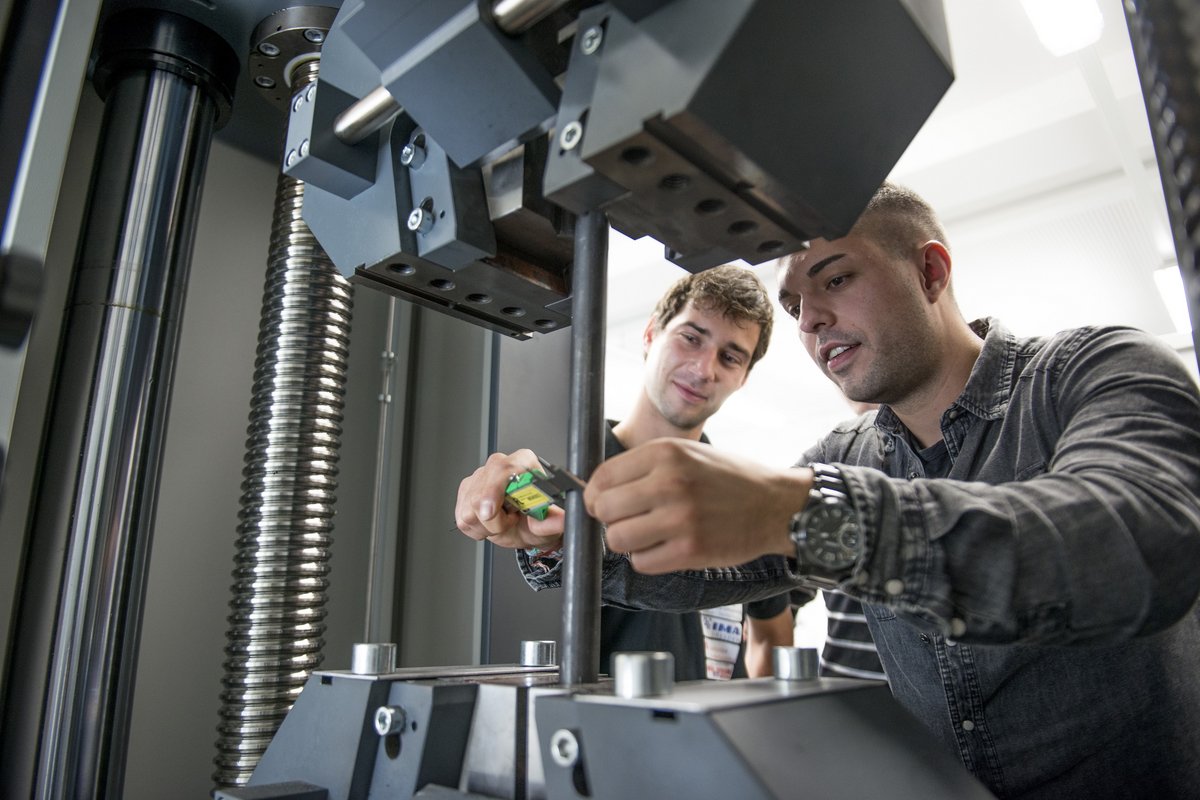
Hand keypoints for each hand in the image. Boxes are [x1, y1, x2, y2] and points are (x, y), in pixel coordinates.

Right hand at [455, 449, 566, 549]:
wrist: (526, 528)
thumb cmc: (538, 519)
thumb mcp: (550, 523)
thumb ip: (553, 521)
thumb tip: (562, 518)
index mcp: (523, 462)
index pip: (505, 467)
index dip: (495, 488)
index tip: (491, 511)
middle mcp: (499, 465)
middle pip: (482, 492)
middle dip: (495, 517)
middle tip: (512, 520)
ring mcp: (479, 477)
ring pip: (470, 508)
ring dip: (488, 525)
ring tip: (504, 521)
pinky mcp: (465, 492)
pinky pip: (463, 518)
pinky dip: (478, 529)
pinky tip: (491, 523)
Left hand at [584, 438, 808, 572]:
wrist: (776, 505)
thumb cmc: (729, 479)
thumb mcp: (688, 452)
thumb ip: (644, 466)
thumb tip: (596, 489)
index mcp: (666, 453)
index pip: (602, 478)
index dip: (593, 495)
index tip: (599, 503)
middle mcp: (670, 483)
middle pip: (603, 510)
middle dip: (609, 519)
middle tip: (626, 520)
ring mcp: (680, 519)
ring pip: (617, 539)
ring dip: (626, 541)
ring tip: (647, 534)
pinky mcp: (690, 551)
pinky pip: (642, 562)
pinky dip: (647, 559)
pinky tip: (665, 547)